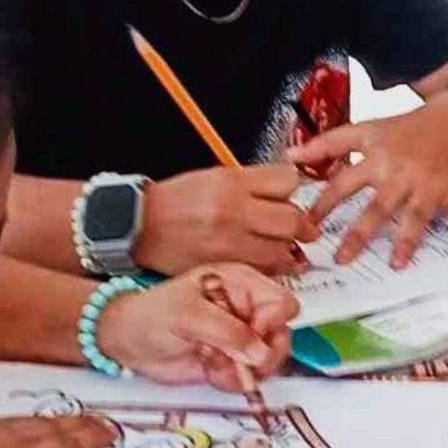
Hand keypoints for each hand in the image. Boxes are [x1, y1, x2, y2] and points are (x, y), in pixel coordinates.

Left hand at [97, 264, 295, 389]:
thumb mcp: (188, 316)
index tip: (250, 336)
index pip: (282, 302)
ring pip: (270, 360)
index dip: (272, 323)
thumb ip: (227, 332)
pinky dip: (232, 381)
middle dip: (262, 354)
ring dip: (244, 370)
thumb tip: (260, 353)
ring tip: (214, 362)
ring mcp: (241, 337)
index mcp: (243, 284)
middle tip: (237, 361)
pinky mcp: (232, 361)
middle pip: (282, 334)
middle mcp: (247, 309)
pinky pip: (250, 378)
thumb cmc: (152, 315)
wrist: (126, 342)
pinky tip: (209, 370)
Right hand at [135, 165, 316, 276]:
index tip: (297, 195)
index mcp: (232, 183)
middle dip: (304, 226)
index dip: (297, 188)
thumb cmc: (175, 200)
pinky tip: (270, 265)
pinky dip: (271, 270)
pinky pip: (260, 272)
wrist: (140, 226)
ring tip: (290, 250)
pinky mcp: (222, 268)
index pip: (287, 182)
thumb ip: (254, 183)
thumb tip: (288, 189)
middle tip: (307, 230)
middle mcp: (233, 212)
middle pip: (291, 220)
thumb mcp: (215, 176)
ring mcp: (229, 243)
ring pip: (281, 251)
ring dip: (290, 252)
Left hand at [287, 99, 447, 268]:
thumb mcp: (368, 129)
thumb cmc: (408, 128)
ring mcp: (431, 181)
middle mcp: (402, 171)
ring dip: (407, 240)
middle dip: (360, 234)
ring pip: (417, 214)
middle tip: (342, 259)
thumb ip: (329, 144)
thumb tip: (290, 157)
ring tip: (396, 264)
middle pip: (378, 206)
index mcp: (378, 156)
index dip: (323, 204)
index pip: (344, 182)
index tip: (306, 225)